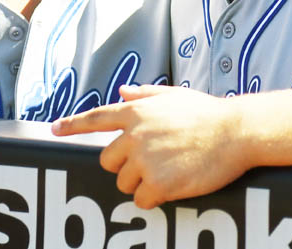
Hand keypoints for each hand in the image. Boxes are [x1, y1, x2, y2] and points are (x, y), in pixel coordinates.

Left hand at [52, 85, 248, 208]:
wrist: (236, 132)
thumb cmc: (208, 113)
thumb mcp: (174, 95)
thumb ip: (144, 95)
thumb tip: (123, 92)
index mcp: (136, 111)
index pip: (95, 118)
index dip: (72, 124)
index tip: (55, 129)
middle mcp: (134, 134)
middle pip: (108, 161)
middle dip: (125, 166)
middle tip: (153, 163)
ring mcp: (144, 159)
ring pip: (123, 183)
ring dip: (141, 183)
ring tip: (169, 171)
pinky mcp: (157, 182)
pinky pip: (140, 200)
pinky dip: (153, 198)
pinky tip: (173, 185)